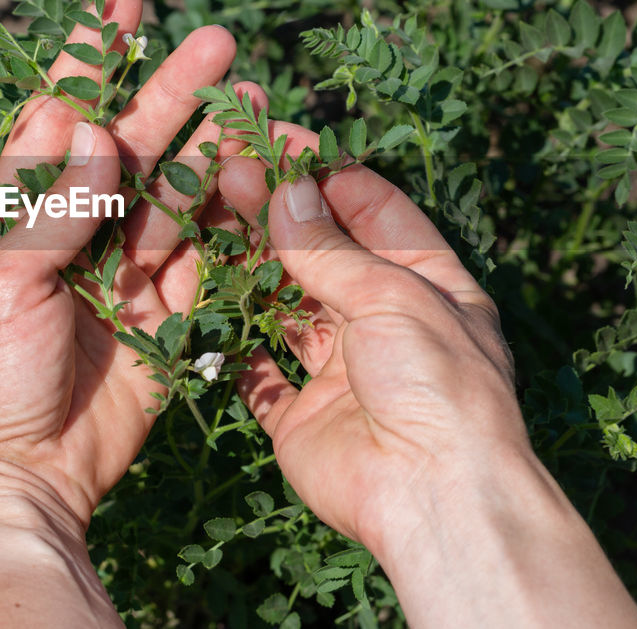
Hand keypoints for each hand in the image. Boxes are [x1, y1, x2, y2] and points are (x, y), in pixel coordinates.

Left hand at [0, 0, 263, 625]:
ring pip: (178, 191)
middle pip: (132, 142)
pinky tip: (260, 176)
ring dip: (214, 148)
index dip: (90, 58)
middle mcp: (76, 228)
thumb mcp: (2, 286)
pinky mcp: (167, 310)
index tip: (120, 0)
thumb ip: (53, 208)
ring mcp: (125, 267)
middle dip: (172, 90)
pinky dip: (231, 216)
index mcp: (19, 212)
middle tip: (219, 41)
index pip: (58, 117)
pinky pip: (205, 252)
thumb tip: (90, 125)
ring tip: (257, 103)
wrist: (24, 474)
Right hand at [219, 121, 636, 628]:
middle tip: (228, 170)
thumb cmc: (435, 383)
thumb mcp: (391, 296)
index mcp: (428, 285)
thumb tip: (284, 191)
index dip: (326, 173)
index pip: (374, 211)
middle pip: (323, 253)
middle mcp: (384, 322)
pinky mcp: (300, 415)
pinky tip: (200, 297)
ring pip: (285, 304)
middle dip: (278, 211)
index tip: (278, 140)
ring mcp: (340, 370)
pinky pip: (257, 373)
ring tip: (206, 217)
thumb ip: (329, 248)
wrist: (431, 495)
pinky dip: (232, 341)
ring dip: (249, 264)